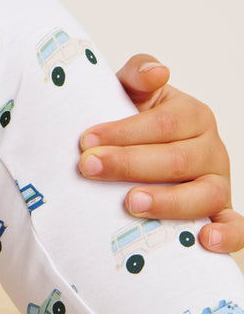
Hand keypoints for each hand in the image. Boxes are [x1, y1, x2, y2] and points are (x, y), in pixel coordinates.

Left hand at [78, 53, 243, 253]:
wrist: (144, 152)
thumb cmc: (136, 121)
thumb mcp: (134, 92)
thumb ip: (138, 74)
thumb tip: (158, 72)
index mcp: (193, 114)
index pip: (161, 123)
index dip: (123, 132)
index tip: (86, 141)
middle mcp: (212, 149)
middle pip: (176, 159)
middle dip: (129, 164)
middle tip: (90, 168)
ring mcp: (219, 183)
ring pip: (204, 194)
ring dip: (167, 202)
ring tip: (131, 204)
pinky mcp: (221, 213)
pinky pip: (236, 226)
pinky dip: (227, 235)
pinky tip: (204, 241)